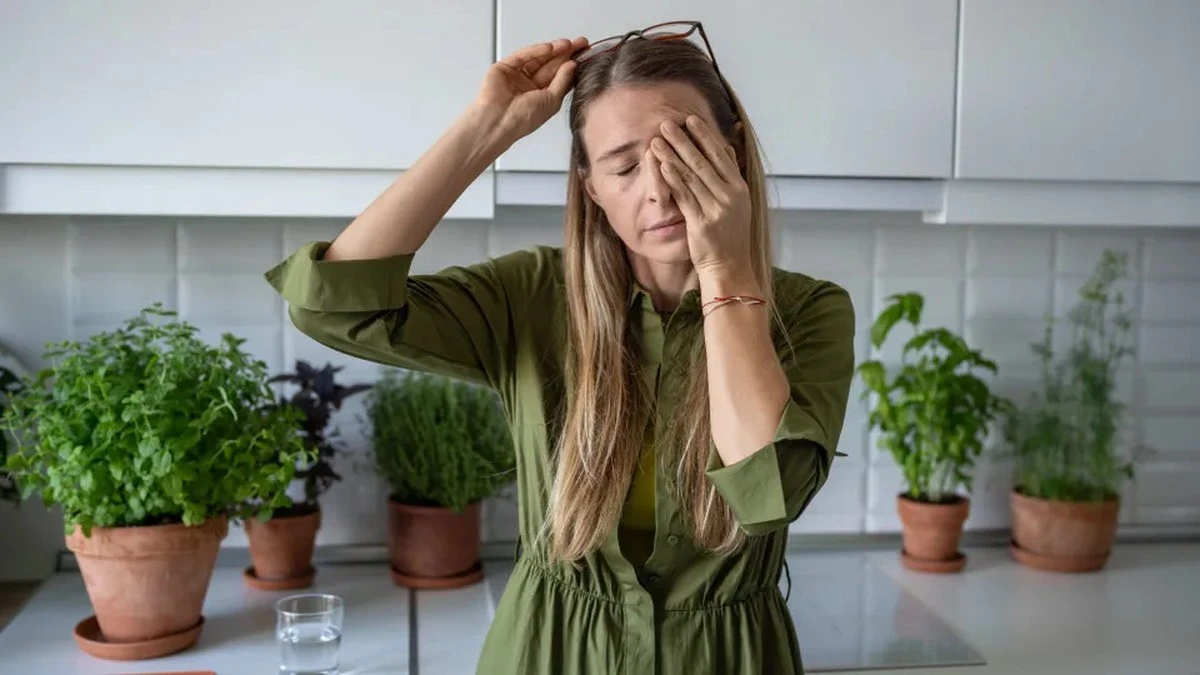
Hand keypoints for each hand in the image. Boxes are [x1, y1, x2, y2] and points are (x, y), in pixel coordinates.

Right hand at [475, 37, 588, 142]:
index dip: (572, 65)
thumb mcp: (552, 101)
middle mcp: (529, 86)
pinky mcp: (504, 68)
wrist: (498, 122)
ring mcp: (517, 76)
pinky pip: (522, 56)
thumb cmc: (523, 120)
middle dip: (566, 54)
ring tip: (568, 44)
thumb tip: (573, 64)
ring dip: (553, 50)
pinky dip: (536, 50)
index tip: (585, 54)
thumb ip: (563, 81)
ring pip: (537, 58)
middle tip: (581, 43)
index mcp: (542, 97)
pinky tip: (550, 47)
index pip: (560, 77)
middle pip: (551, 65)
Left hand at [649, 116, 751, 275]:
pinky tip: (663, 166)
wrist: (729, 267)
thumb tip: (726, 147)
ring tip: (658, 139)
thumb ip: (730, 175)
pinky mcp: (702, 223)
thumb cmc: (729, 235)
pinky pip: (685, 196)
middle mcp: (730, 196)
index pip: (720, 155)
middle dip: (684, 140)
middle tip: (667, 123)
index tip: (691, 119)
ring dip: (673, 155)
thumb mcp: (737, 202)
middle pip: (703, 162)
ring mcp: (717, 209)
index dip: (705, 135)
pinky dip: (673, 179)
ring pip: (692, 176)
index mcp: (739, 188)